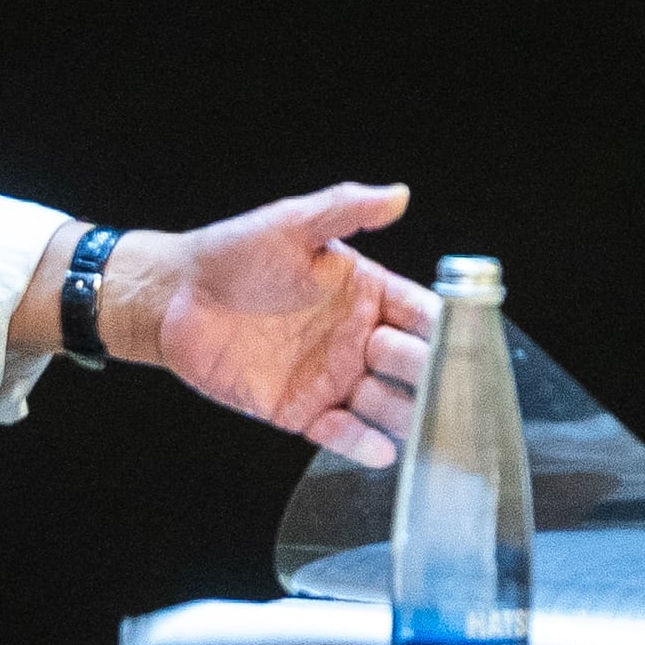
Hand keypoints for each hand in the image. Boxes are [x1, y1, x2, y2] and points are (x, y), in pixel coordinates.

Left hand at [100, 184, 437, 464]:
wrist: (174, 297)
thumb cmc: (233, 253)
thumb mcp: (293, 223)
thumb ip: (347, 209)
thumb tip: (399, 195)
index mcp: (365, 294)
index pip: (422, 315)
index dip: (447, 330)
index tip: (470, 344)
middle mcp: (357, 339)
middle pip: (412, 365)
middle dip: (433, 378)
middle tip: (449, 392)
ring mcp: (331, 378)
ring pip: (385, 405)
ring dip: (407, 416)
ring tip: (427, 429)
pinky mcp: (300, 411)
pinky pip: (341, 433)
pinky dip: (363, 444)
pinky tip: (383, 450)